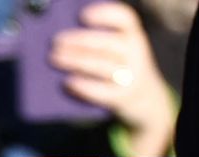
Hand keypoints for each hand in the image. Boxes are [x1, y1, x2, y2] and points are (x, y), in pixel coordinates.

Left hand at [48, 1, 175, 156]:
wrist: (144, 98)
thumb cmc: (121, 65)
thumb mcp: (119, 47)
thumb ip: (99, 37)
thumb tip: (66, 35)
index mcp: (134, 34)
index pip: (124, 18)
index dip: (104, 15)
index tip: (82, 16)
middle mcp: (136, 53)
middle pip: (105, 44)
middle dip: (77, 41)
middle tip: (55, 42)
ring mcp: (131, 77)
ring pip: (99, 66)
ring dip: (74, 61)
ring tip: (54, 58)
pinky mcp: (123, 97)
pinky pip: (101, 91)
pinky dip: (83, 86)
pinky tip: (68, 82)